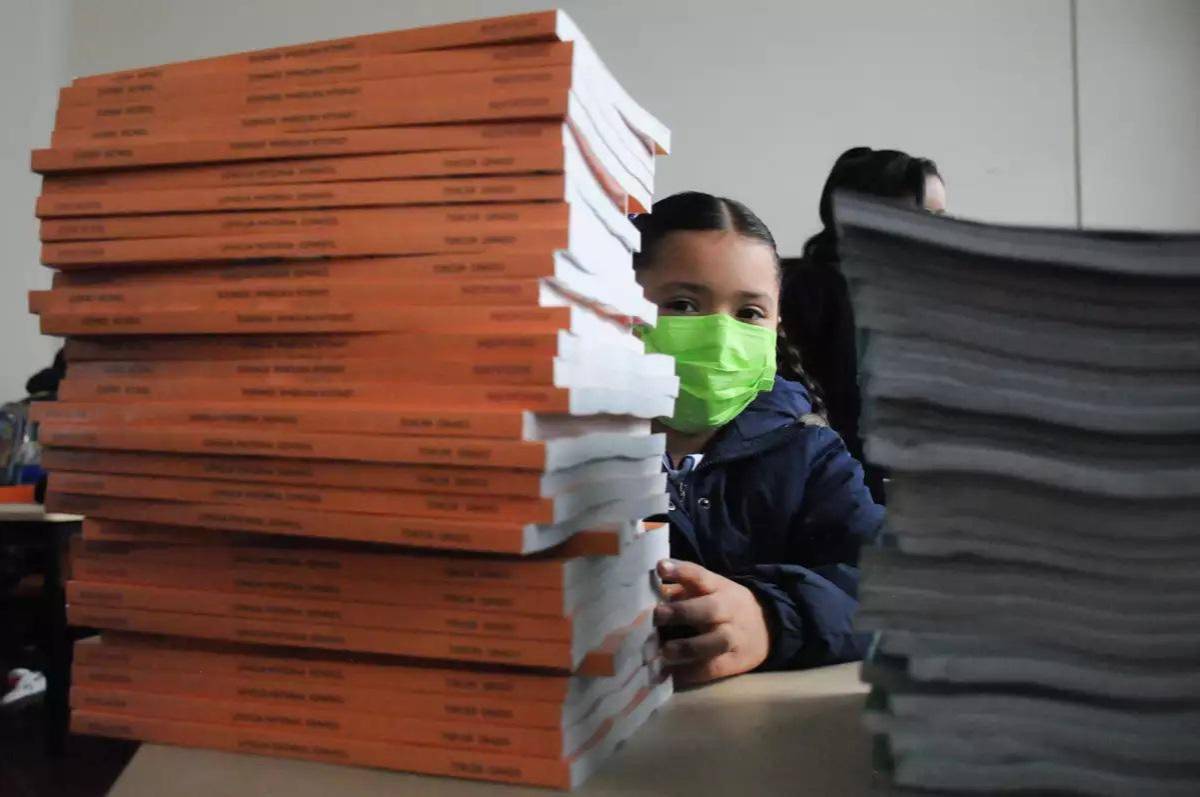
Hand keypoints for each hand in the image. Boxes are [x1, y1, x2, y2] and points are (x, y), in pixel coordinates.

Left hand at [653, 559, 771, 685]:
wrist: (768, 628)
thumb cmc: (725, 606)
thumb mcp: (711, 590)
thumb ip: (683, 589)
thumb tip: (650, 592)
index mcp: (719, 588)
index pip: (700, 575)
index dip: (681, 571)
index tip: (661, 568)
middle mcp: (728, 610)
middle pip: (709, 609)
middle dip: (682, 612)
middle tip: (657, 615)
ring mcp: (734, 637)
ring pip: (716, 642)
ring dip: (688, 647)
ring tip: (665, 651)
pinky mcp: (735, 662)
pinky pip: (714, 668)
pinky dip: (692, 672)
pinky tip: (673, 674)